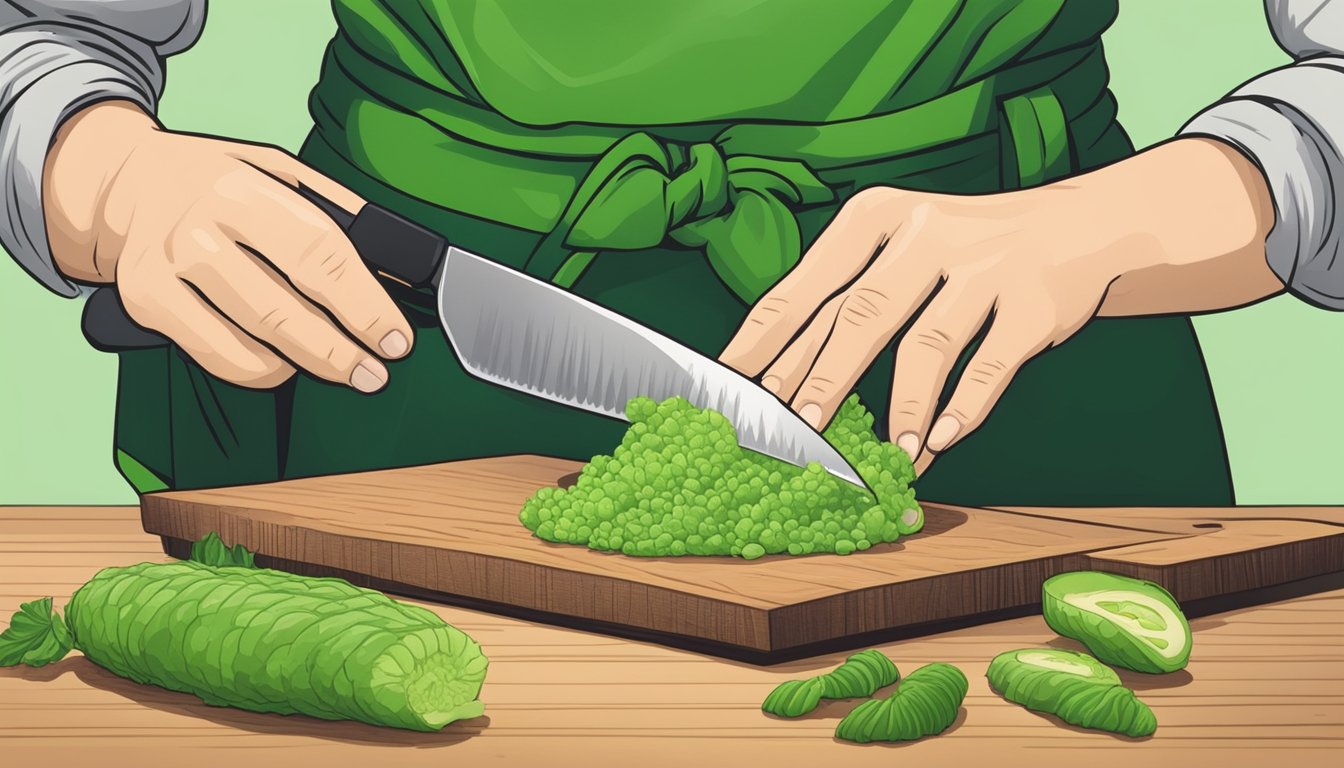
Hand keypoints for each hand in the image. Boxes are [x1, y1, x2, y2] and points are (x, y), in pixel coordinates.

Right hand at [44, 101, 412, 390]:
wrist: (126, 178)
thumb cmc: (217, 180)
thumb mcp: (279, 170)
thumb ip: (334, 215)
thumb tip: (394, 271)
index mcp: (243, 187)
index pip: (319, 255)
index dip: (364, 305)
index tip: (395, 338)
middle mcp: (198, 226)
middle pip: (283, 309)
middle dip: (340, 352)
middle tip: (374, 374)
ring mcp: (165, 267)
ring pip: (252, 341)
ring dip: (307, 365)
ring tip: (339, 367)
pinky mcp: (144, 301)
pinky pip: (218, 356)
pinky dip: (260, 369)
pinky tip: (283, 363)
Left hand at [721, 138, 1279, 471]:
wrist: (1079, 225)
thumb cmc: (964, 251)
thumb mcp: (899, 251)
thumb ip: (845, 301)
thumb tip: (779, 382)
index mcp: (877, 219)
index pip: (808, 288)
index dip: (765, 342)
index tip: (729, 387)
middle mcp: (926, 234)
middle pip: (861, 315)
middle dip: (821, 379)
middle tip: (793, 430)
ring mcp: (984, 267)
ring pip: (927, 343)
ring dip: (902, 406)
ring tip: (885, 454)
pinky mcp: (1033, 303)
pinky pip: (992, 364)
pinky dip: (965, 407)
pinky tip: (940, 441)